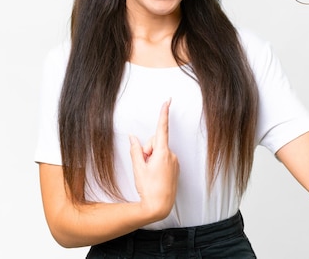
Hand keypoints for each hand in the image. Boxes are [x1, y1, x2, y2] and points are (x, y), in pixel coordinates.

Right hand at [129, 99, 178, 220]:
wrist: (160, 206)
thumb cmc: (149, 189)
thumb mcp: (138, 168)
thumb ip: (135, 150)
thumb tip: (133, 137)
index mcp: (162, 153)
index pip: (162, 128)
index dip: (164, 114)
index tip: (168, 101)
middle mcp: (171, 155)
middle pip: (155, 142)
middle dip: (147, 150)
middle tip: (143, 165)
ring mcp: (174, 161)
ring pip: (159, 151)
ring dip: (152, 158)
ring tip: (150, 173)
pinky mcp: (175, 167)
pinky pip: (164, 158)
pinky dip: (157, 163)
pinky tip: (155, 175)